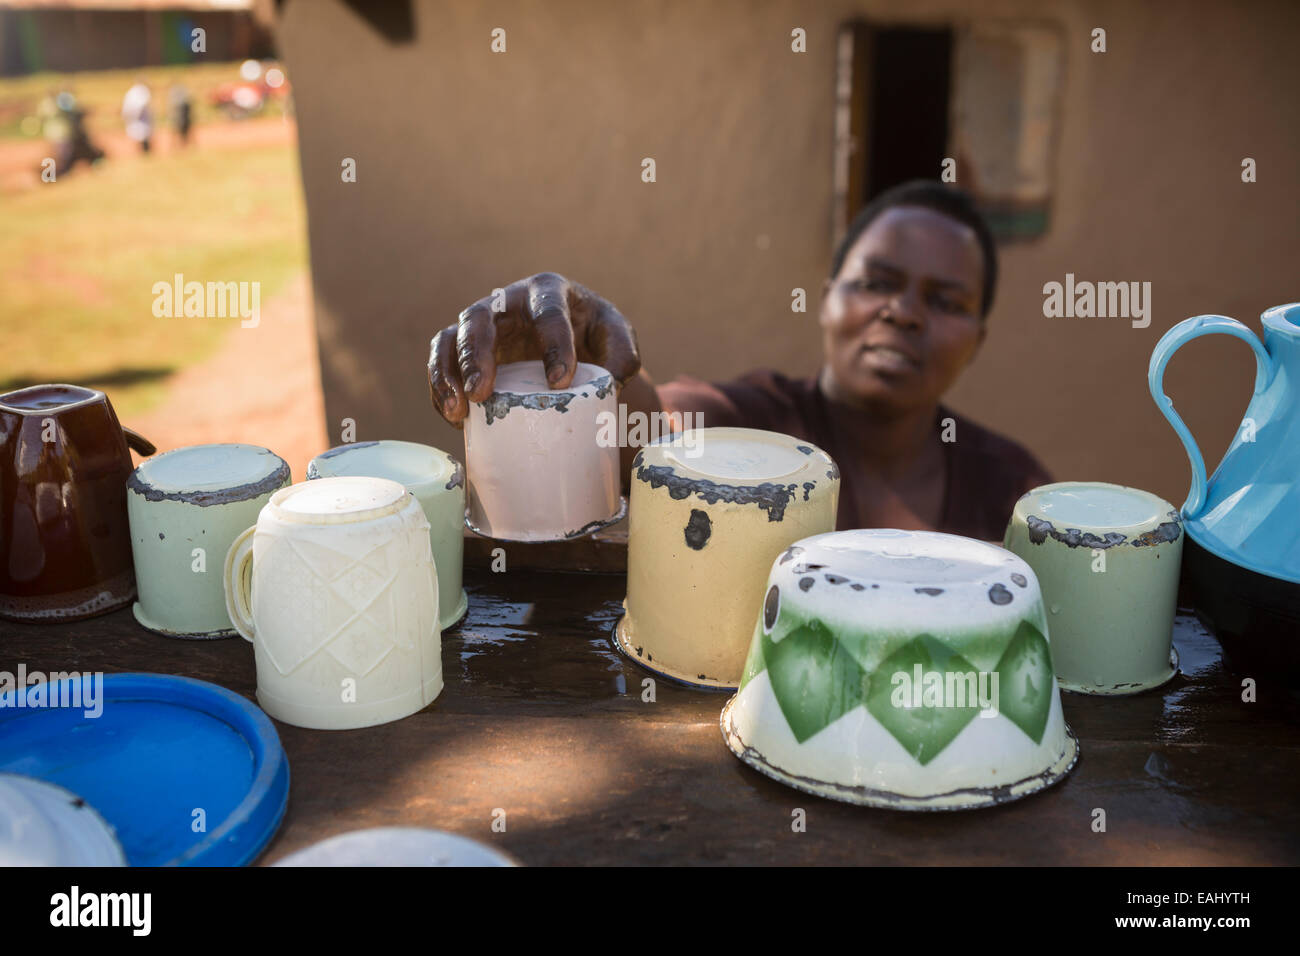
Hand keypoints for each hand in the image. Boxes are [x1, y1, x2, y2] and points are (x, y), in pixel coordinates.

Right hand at [429, 272, 640, 426]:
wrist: (572, 340)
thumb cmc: (595, 336)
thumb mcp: (618, 339)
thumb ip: (623, 357)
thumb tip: (608, 383)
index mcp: (549, 292)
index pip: (548, 313)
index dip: (554, 345)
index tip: (560, 383)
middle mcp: (508, 301)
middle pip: (481, 319)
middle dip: (478, 355)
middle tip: (482, 394)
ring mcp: (483, 324)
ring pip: (452, 338)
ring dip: (447, 373)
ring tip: (458, 411)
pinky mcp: (465, 348)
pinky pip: (442, 362)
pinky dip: (441, 388)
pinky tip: (454, 419)